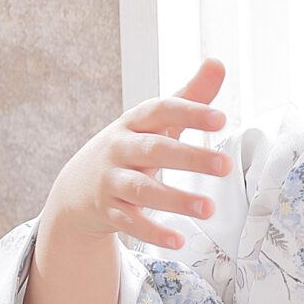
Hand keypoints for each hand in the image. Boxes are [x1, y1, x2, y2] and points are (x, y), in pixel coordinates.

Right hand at [43, 58, 232, 251]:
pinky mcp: (109, 211)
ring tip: (209, 208)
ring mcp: (111, 181)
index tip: (222, 118)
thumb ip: (190, 97)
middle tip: (225, 166)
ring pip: (142, 189)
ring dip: (175, 199)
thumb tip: (217, 62)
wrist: (77, 188)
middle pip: (154, 150)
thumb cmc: (131, 148)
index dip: (189, 112)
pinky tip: (179, 241)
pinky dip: (153, 232)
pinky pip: (131, 223)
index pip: (160, 111)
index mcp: (134, 123)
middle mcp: (120, 149)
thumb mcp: (155, 123)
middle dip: (189, 158)